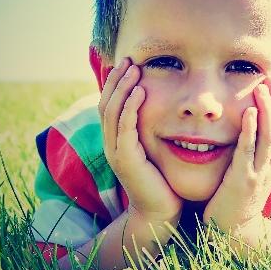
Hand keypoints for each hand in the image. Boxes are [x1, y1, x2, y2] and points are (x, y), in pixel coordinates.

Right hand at [99, 57, 182, 222]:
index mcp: (116, 140)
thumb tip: (164, 107)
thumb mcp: (154, 149)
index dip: (116, 83)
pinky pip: (125, 128)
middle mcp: (111, 144)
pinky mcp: (127, 159)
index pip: (110, 105)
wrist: (161, 211)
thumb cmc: (163, 180)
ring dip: (123, 88)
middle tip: (129, 59)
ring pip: (112, 112)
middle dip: (117, 79)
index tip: (128, 63)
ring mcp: (116, 152)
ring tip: (134, 68)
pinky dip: (131, 108)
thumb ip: (152, 130)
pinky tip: (140, 92)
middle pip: (106, 104)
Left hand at [202, 77, 270, 232]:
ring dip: (268, 109)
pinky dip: (251, 131)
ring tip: (260, 88)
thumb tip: (259, 122)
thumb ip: (258, 148)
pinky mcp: (243, 181)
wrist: (231, 233)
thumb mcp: (254, 170)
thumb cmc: (237, 198)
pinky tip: (248, 113)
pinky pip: (249, 152)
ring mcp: (260, 173)